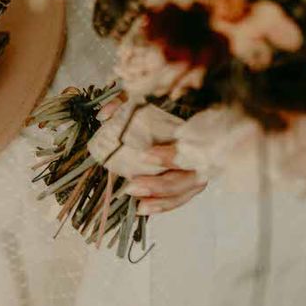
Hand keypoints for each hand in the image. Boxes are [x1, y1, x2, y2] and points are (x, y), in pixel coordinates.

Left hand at [88, 101, 206, 214]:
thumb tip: (104, 116)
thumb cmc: (160, 105)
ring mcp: (198, 168)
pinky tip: (143, 207)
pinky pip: (181, 197)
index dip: (170, 154)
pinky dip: (164, 205)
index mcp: (194, 128)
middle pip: (189, 176)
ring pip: (187, 190)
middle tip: (133, 185)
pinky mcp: (191, 180)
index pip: (190, 146)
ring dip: (162, 200)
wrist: (177, 113)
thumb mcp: (139, 98)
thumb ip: (122, 104)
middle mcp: (202, 151)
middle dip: (161, 185)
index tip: (145, 155)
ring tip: (138, 202)